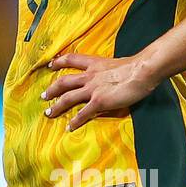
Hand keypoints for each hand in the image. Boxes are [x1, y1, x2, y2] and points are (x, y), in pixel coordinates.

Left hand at [40, 51, 158, 130]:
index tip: (50, 65)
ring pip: (68, 98)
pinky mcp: (99, 102)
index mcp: (95, 64)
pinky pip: (83, 113)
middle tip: (43, 96)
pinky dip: (75, 121)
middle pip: (64, 81)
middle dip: (52, 89)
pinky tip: (69, 127)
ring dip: (57, 106)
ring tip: (48, 113)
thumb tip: (112, 75)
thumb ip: (110, 70)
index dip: (58, 61)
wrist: (142, 71)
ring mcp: (93, 89)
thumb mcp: (118, 64)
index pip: (71, 59)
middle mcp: (90, 76)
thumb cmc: (136, 67)